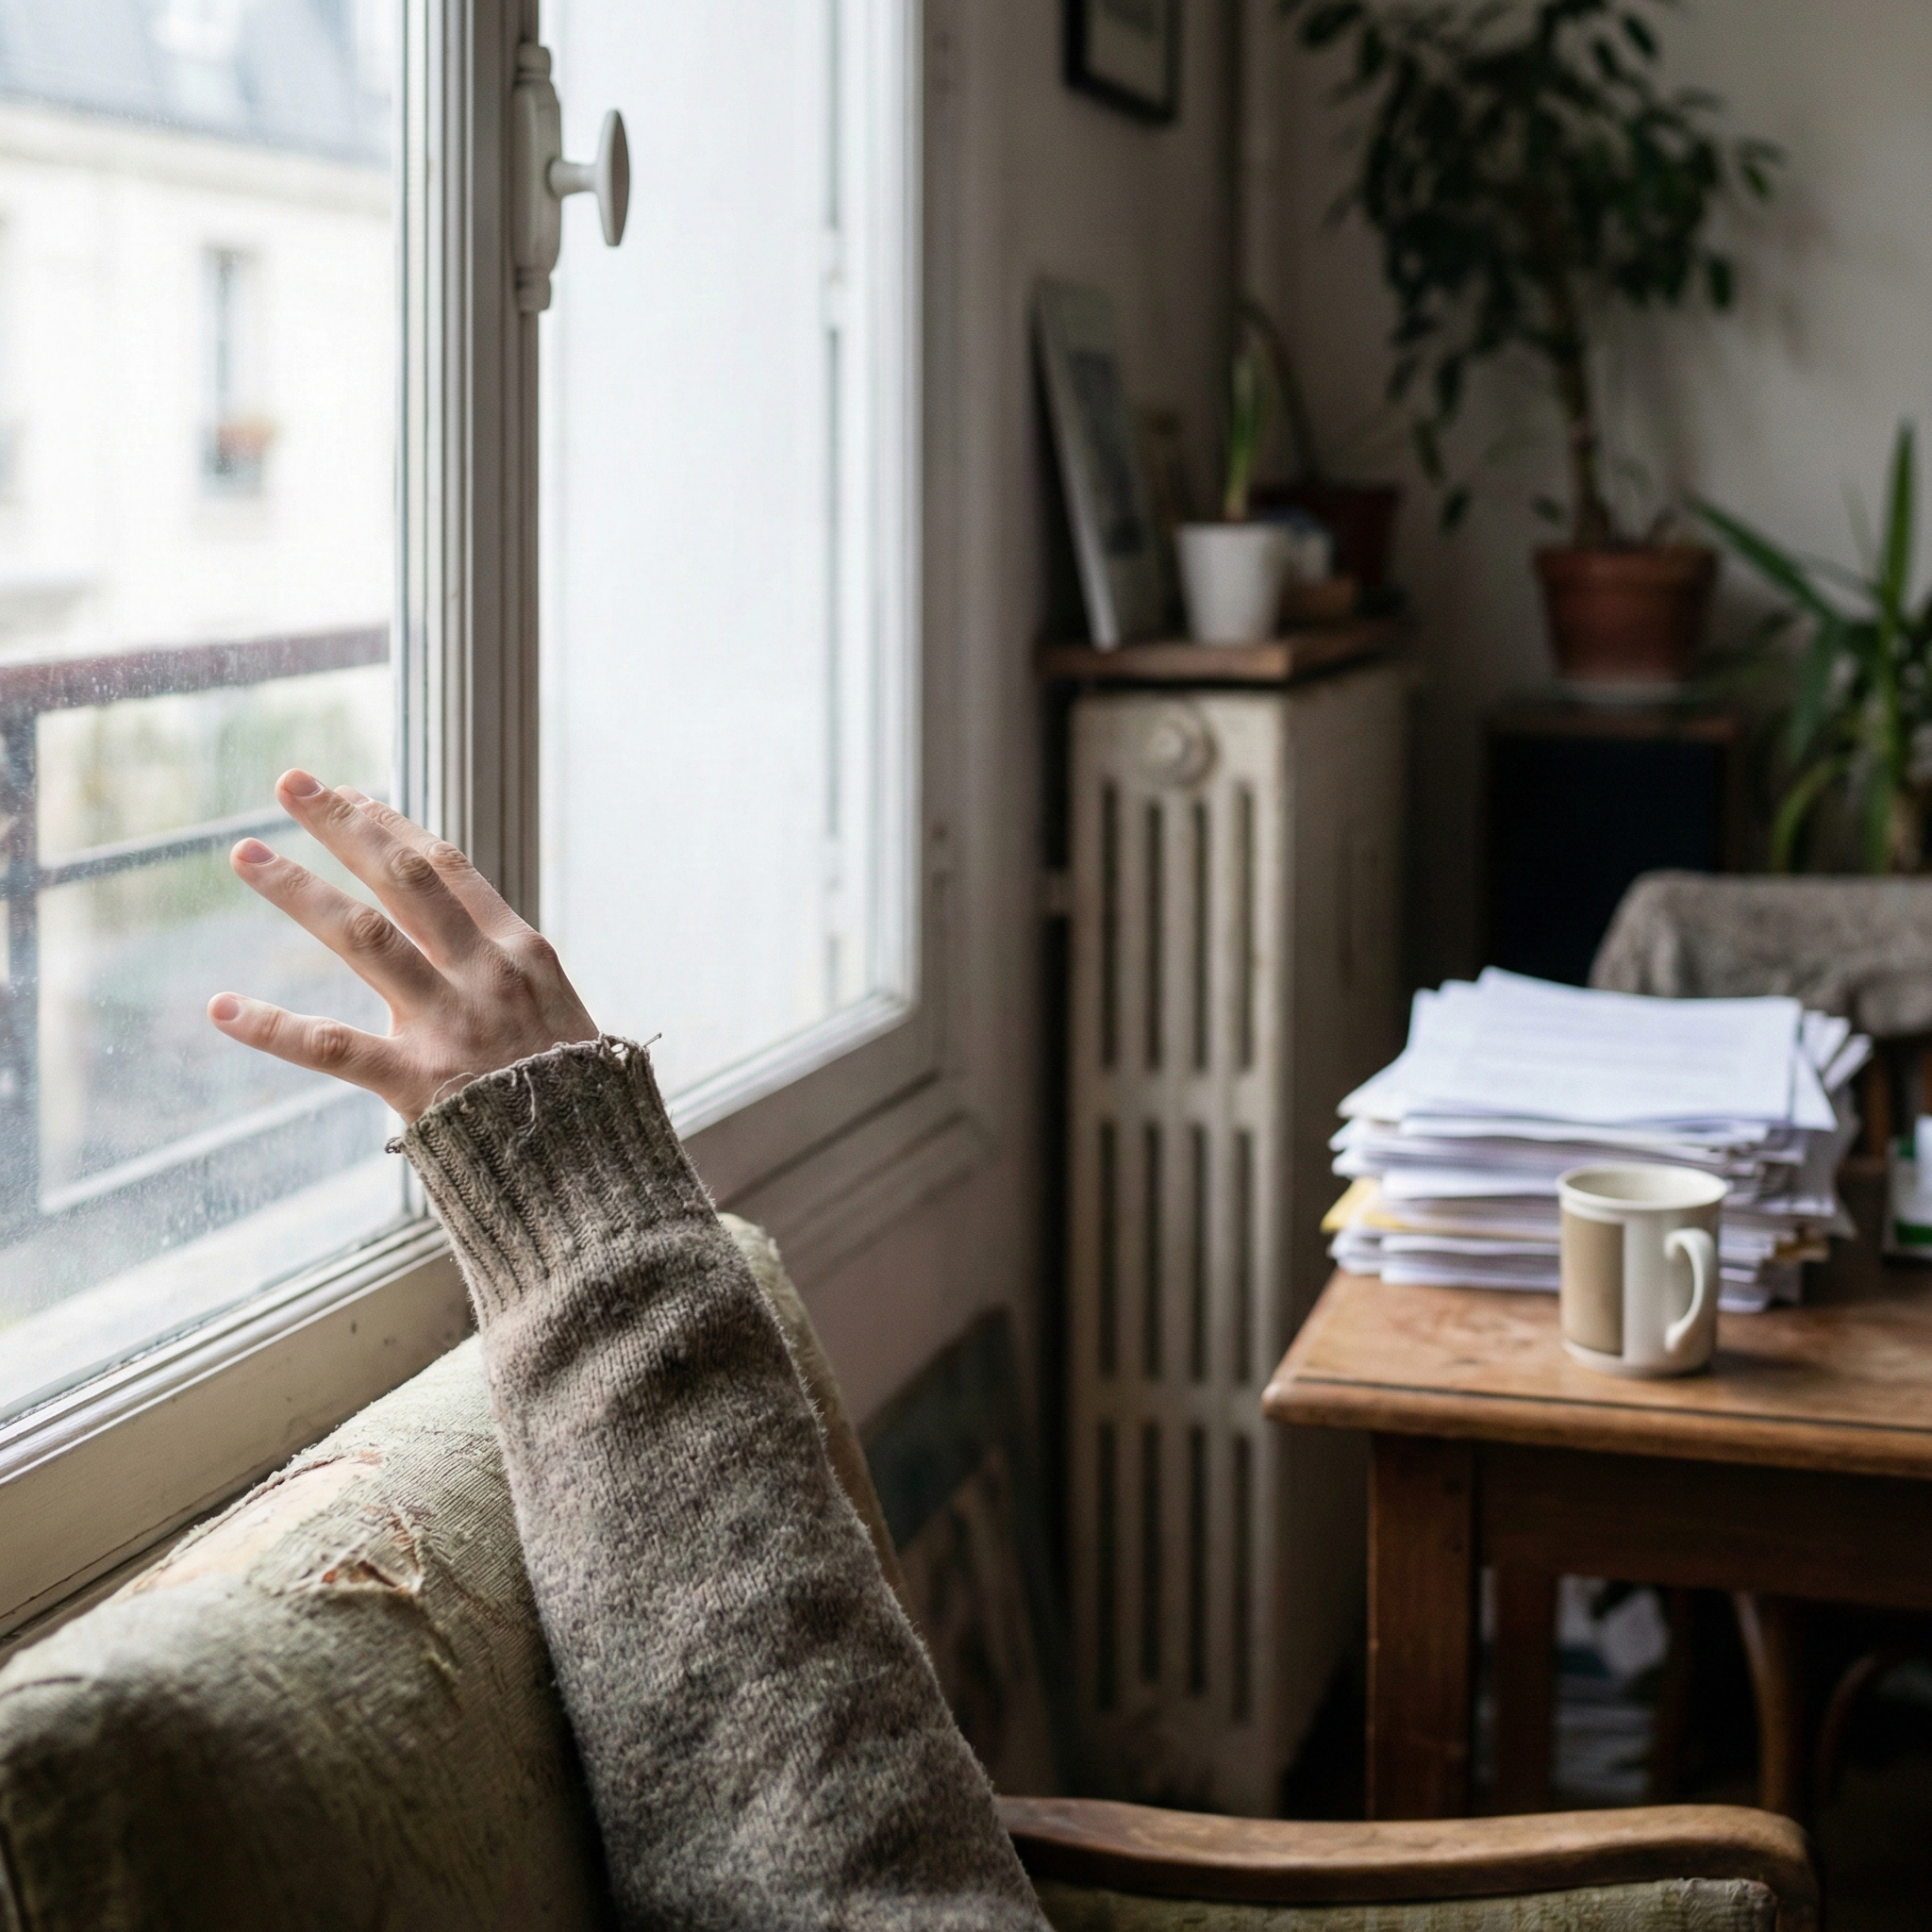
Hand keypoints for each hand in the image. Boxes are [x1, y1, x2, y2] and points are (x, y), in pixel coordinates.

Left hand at [208, 771, 598, 1122]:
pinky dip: (273, 1027)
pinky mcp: (419, 1081)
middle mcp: (486, 972)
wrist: (593, 1166)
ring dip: (299, 890)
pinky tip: (221, 1007)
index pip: (447, 869)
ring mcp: (452, 1023)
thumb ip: (506, 975)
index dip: (393, 826)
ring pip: (364, 936)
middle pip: (404, 878)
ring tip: (245, 854)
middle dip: (343, 825)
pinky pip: (332, 1046)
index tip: (350, 796)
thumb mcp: (558, 1015)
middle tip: (290, 783)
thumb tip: (460, 944)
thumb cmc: (577, 1098)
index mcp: (521, 952)